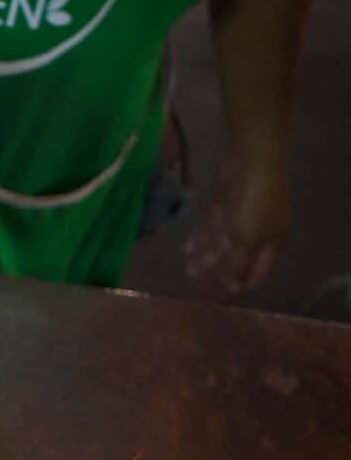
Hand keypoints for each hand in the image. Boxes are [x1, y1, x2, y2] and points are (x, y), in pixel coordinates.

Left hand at [184, 153, 289, 297]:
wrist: (251, 160)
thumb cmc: (254, 202)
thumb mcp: (246, 239)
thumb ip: (237, 264)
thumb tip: (233, 289)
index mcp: (271, 245)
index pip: (256, 274)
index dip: (238, 287)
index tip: (218, 299)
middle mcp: (258, 235)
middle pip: (236, 261)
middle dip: (217, 274)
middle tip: (196, 287)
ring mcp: (241, 220)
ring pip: (222, 246)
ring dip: (206, 259)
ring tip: (188, 270)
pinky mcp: (226, 207)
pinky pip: (213, 229)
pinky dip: (202, 239)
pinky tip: (187, 250)